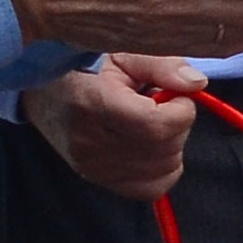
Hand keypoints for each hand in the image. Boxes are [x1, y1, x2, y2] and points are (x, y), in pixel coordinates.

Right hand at [23, 55, 207, 199]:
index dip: (180, 110)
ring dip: (172, 144)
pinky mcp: (98, 180)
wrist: (44, 92)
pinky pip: (150, 188)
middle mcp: (89, 143)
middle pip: (163, 148)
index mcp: (93, 104)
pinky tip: (153, 145)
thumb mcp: (124, 54)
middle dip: (178, 124)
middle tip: (162, 104)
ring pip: (163, 169)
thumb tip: (197, 84)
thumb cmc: (86, 68)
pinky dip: (164, 168)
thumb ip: (162, 66)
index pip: (155, 126)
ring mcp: (92, 167)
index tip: (174, 93)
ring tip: (151, 122)